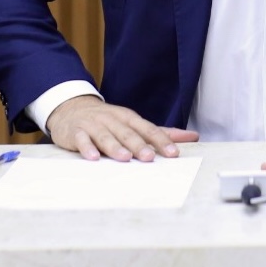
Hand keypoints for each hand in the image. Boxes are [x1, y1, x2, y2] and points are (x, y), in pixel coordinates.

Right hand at [47, 95, 198, 161]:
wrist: (73, 109)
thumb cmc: (109, 120)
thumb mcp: (134, 123)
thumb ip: (160, 132)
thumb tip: (192, 136)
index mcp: (129, 118)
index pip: (148, 129)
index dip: (161, 141)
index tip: (173, 153)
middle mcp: (113, 120)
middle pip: (128, 133)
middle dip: (139, 145)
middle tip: (149, 157)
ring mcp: (94, 125)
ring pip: (106, 136)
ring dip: (115, 146)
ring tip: (125, 158)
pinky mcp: (76, 132)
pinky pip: (82, 140)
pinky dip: (87, 148)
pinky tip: (93, 157)